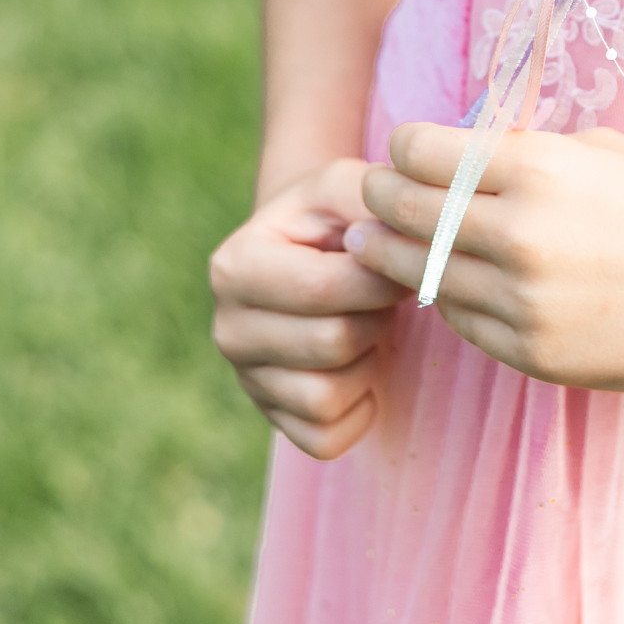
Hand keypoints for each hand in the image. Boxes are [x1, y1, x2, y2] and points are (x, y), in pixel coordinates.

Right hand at [210, 159, 411, 458]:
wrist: (309, 253)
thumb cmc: (333, 216)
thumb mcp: (346, 185)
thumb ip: (371, 197)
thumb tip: (388, 243)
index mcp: (235, 265)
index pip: (324, 288)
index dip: (380, 278)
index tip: (395, 260)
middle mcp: (228, 330)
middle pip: (332, 343)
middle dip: (376, 316)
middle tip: (382, 295)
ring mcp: (246, 381)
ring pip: (327, 397)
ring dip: (369, 361)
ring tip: (367, 324)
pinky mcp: (272, 420)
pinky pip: (327, 439)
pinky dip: (359, 408)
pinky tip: (361, 366)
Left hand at [352, 123, 623, 391]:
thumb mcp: (600, 151)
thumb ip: (525, 151)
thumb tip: (461, 153)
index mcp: (538, 167)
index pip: (420, 153)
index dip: (403, 150)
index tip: (403, 153)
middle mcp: (520, 232)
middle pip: (404, 213)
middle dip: (380, 201)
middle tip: (372, 199)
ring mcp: (522, 300)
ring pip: (421, 274)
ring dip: (398, 256)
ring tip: (382, 245)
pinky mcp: (530, 353)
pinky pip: (461, 322)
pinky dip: (449, 300)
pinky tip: (451, 285)